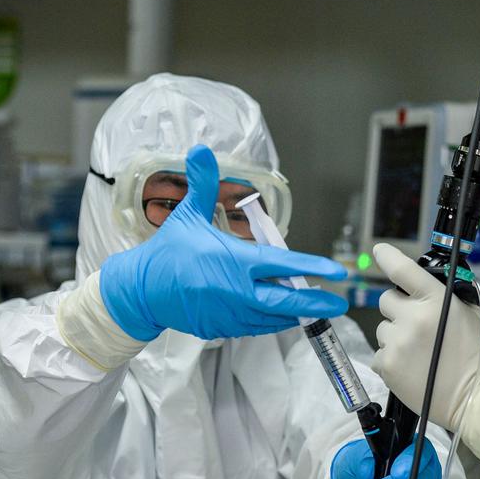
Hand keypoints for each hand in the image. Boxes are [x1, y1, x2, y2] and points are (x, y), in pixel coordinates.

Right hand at [99, 145, 347, 340]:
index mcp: (234, 261)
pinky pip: (255, 327)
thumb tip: (201, 149)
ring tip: (316, 306)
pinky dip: (271, 321)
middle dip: (317, 302)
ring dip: (294, 312)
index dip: (312, 266)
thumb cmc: (168, 252)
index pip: (282, 264)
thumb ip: (202, 184)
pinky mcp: (222, 329)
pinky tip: (283, 313)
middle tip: (340, 301)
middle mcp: (237, 291)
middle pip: (286, 301)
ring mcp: (230, 314)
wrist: (140, 291)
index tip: (336, 270)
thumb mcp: (186, 215)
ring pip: (273, 317)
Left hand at [371, 243, 479, 432]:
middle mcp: (413, 317)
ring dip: (395, 336)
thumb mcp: (468, 313)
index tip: (379, 251)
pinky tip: (411, 367)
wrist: (474, 396)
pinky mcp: (387, 365)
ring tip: (418, 353)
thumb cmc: (476, 354)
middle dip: (398, 309)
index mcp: (436, 300)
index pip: (403, 270)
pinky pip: (379, 353)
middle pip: (386, 300)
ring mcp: (397, 342)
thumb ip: (444, 295)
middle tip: (416, 325)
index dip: (388, 257)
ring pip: (382, 328)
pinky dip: (392, 359)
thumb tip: (422, 284)